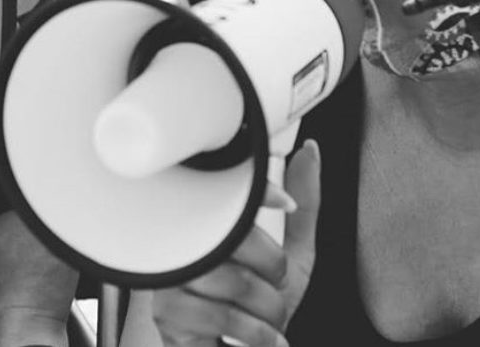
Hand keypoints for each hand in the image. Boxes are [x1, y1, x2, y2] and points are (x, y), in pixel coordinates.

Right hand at [152, 141, 320, 346]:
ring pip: (234, 280)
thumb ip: (305, 207)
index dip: (256, 190)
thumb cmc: (260, 310)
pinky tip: (263, 339)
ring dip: (270, 310)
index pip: (224, 189)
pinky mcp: (169, 314)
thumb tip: (310, 152)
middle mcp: (183, 243)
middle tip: (276, 285)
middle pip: (234, 237)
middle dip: (274, 269)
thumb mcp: (293, 257)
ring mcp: (171, 277)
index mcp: (207, 221)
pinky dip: (258, 336)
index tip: (283, 201)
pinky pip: (223, 316)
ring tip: (269, 319)